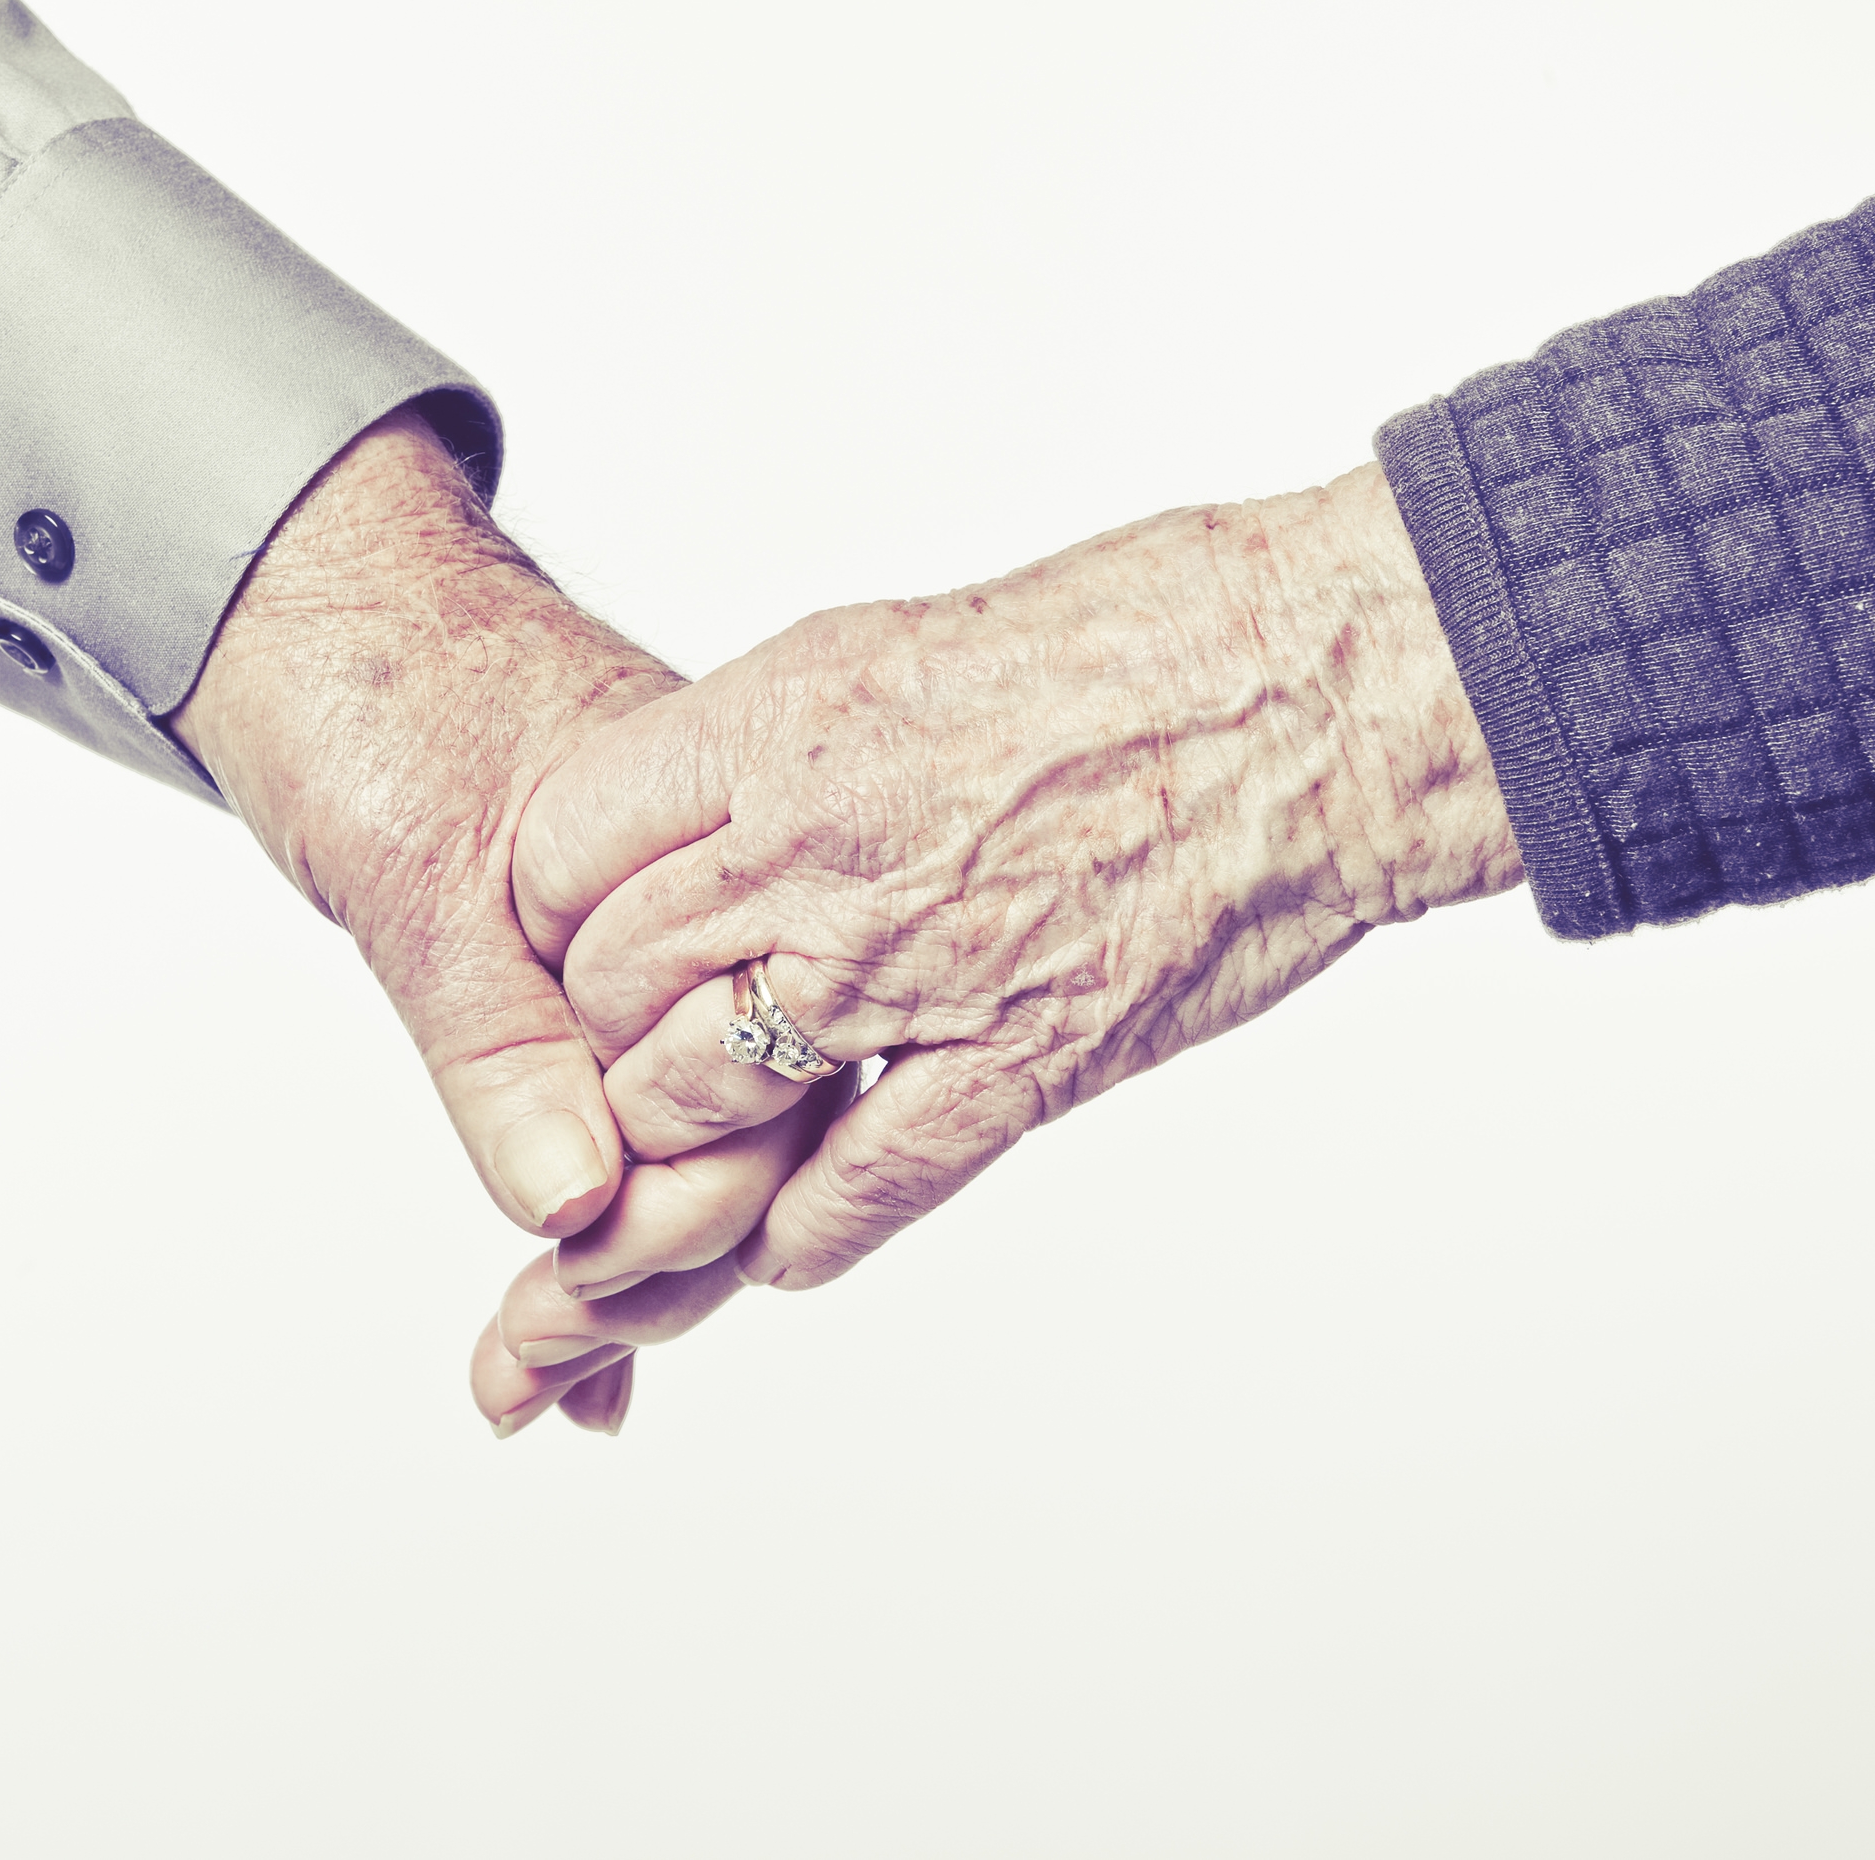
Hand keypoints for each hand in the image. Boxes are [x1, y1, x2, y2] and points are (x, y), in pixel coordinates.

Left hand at [171, 407, 820, 1431]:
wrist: (310, 593)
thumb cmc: (372, 688)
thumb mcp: (419, 872)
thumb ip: (498, 1037)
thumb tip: (574, 1196)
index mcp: (693, 887)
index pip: (739, 1102)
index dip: (663, 1229)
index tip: (564, 1329)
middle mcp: (697, 925)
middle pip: (729, 1142)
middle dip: (642, 1282)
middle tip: (533, 1383)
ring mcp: (657, 946)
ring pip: (684, 1137)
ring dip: (626, 1269)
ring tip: (553, 1384)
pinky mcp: (599, 967)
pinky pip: (627, 1103)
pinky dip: (601, 1209)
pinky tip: (591, 1319)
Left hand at [508, 462, 1525, 1303]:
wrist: (1322, 695)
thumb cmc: (1139, 636)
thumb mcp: (894, 642)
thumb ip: (764, 742)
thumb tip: (681, 809)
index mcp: (777, 727)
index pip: (558, 854)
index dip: (551, 908)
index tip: (578, 928)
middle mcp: (815, 854)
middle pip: (602, 989)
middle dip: (606, 1026)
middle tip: (645, 1037)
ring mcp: (909, 974)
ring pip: (687, 1107)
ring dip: (683, 1137)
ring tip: (708, 1135)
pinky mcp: (1014, 1072)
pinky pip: (843, 1203)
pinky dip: (793, 1236)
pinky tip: (786, 1231)